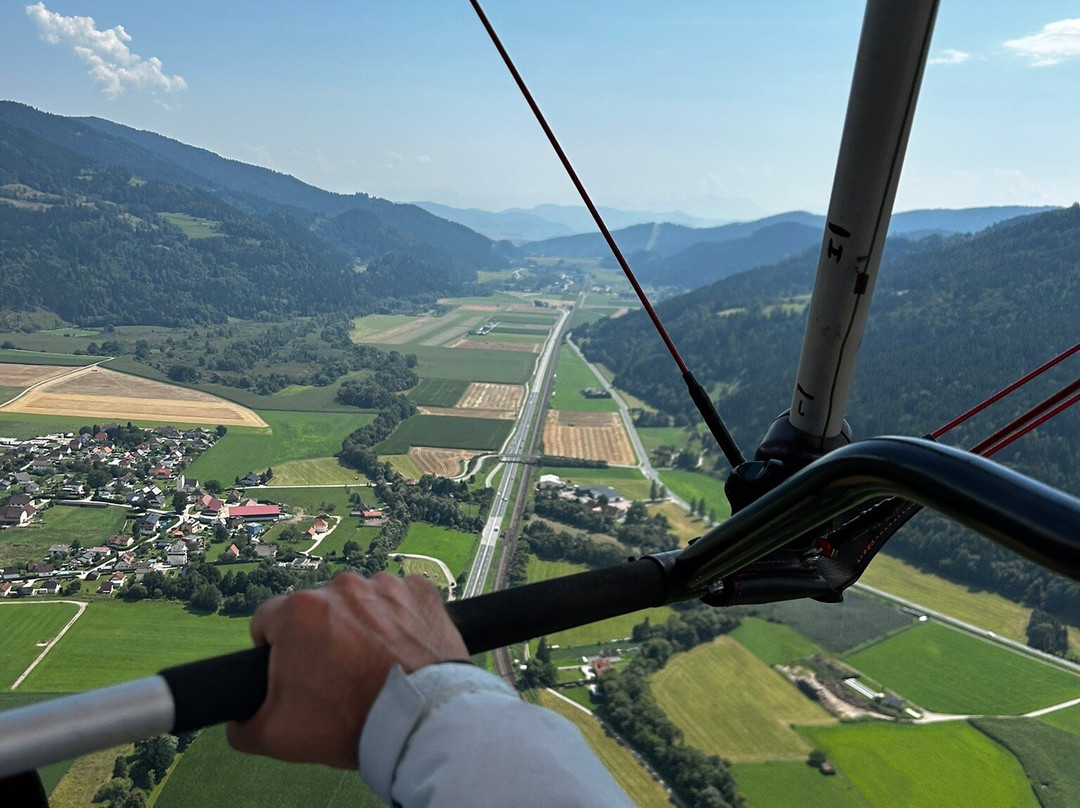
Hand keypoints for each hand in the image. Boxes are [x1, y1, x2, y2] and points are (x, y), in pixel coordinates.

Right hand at [226, 571, 468, 768]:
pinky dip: (399, 620)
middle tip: (337, 674)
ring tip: (374, 664)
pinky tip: (401, 651)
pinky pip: (399, 600)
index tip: (293, 671)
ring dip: (361, 625)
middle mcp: (340, 587)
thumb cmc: (349, 722)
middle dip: (320, 637)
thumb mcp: (276, 735)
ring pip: (359, 603)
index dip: (273, 649)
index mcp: (298, 611)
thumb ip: (242, 723)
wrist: (420, 721)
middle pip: (316, 611)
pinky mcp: (419, 591)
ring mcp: (384, 585)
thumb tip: (237, 719)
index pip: (267, 621)